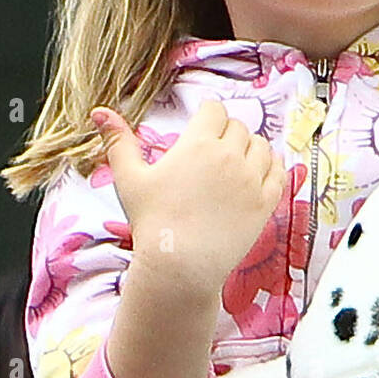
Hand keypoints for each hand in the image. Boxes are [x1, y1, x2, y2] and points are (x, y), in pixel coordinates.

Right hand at [91, 100, 288, 294]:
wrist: (179, 267)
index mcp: (199, 143)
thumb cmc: (152, 223)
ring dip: (250, 147)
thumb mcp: (129, 179)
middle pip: (238, 126)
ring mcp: (251, 179)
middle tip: (214, 148)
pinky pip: (278, 172)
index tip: (201, 126)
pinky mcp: (265, 202)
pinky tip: (260, 172)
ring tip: (235, 160)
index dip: (207, 115)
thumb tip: (99, 111)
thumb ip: (118, 141)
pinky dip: (271, 167)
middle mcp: (230, 155)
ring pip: (261, 145)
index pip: (214, 110)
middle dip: (226, 132)